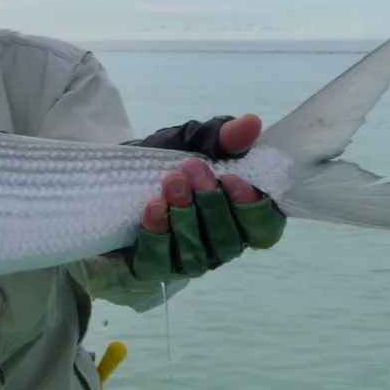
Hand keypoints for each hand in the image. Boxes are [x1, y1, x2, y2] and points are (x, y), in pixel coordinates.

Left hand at [122, 113, 286, 281]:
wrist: (124, 177)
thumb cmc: (174, 163)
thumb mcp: (196, 143)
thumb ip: (224, 138)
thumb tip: (250, 123)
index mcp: (244, 219)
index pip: (264, 228)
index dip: (252, 208)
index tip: (231, 177)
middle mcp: (223, 245)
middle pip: (228, 239)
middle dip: (210, 201)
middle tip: (191, 168)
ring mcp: (191, 260)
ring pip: (196, 251)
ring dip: (184, 215)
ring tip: (170, 183)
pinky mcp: (157, 266)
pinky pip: (160, 258)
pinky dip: (157, 232)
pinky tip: (152, 207)